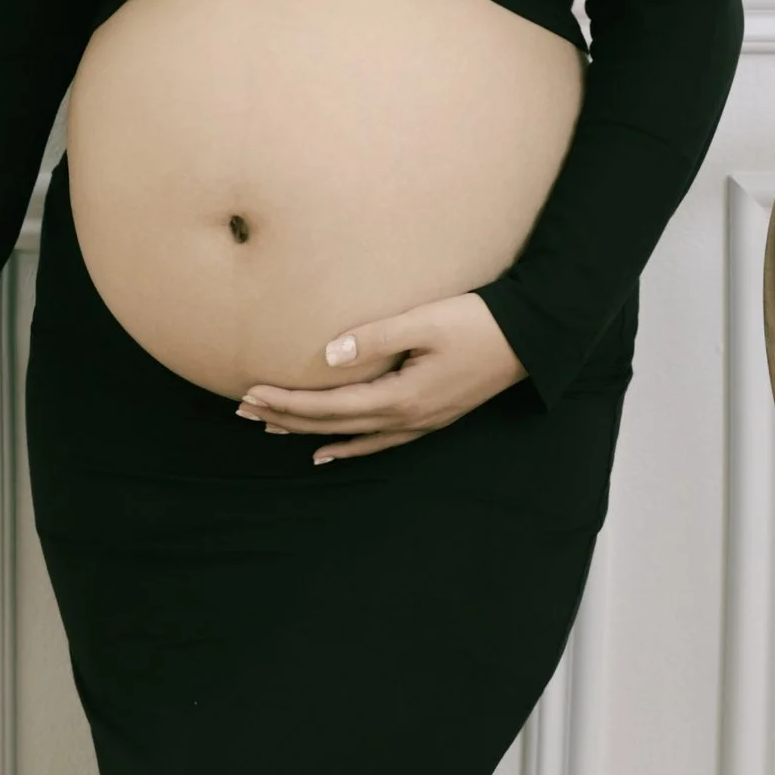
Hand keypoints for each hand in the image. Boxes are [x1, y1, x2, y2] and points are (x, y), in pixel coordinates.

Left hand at [236, 293, 527, 462]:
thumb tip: (328, 353)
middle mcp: (407, 419)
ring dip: (310, 433)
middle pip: (333, 426)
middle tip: (243, 412)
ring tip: (272, 430)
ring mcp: (421, 423)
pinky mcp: (432, 417)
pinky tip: (330, 452)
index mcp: (401, 397)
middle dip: (286, 418)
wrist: (531, 338)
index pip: (328, 406)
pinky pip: (379, 441)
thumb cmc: (478, 323)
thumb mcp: (424, 322)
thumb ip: (375, 337)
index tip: (250, 394)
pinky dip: (349, 447)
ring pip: (352, 437)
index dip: (287, 402)